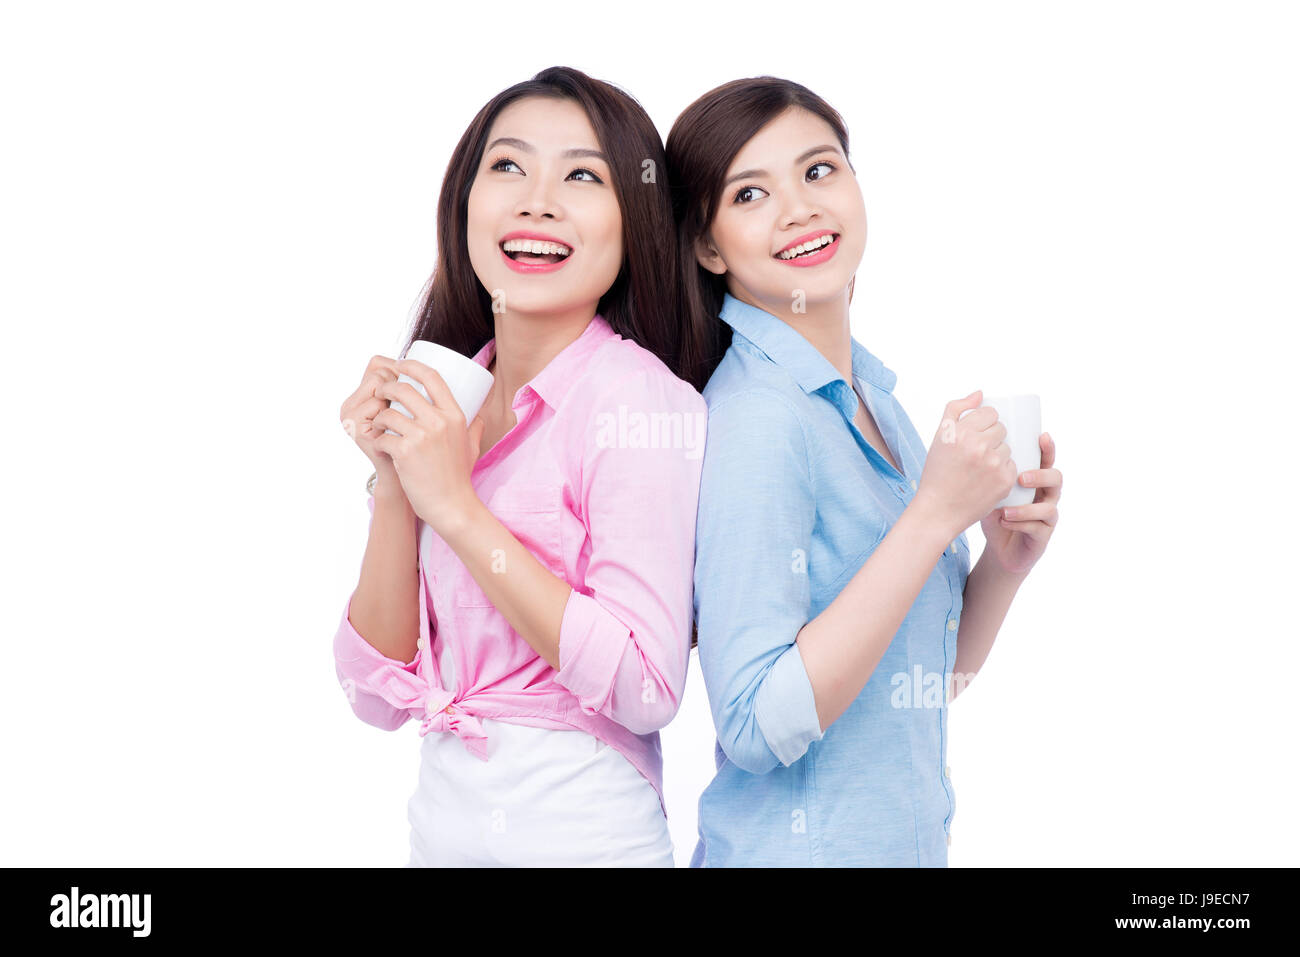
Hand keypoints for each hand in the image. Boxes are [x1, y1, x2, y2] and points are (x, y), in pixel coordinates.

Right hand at [339, 354, 403, 492]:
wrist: (408, 479)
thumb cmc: (412, 443)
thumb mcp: (405, 410)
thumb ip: (401, 387)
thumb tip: (409, 356)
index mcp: (358, 397)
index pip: (377, 364)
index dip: (398, 372)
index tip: (408, 395)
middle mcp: (349, 405)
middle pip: (380, 374)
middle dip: (399, 389)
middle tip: (404, 416)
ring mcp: (349, 417)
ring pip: (382, 388)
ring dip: (398, 405)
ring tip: (398, 427)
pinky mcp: (355, 429)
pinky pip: (382, 408)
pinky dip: (394, 420)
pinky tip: (393, 436)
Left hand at [371, 358, 487, 531]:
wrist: (451, 505)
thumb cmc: (459, 477)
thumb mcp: (472, 446)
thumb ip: (475, 428)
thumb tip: (479, 415)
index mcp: (455, 415)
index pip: (432, 377)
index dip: (411, 366)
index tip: (398, 365)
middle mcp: (439, 421)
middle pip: (404, 389)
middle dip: (386, 387)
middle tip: (379, 392)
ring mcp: (422, 436)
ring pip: (388, 413)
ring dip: (379, 417)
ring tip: (379, 425)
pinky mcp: (405, 452)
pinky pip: (382, 436)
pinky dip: (378, 440)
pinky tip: (382, 446)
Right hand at [914, 390, 1017, 536]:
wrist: (938, 510)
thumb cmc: (937, 473)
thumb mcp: (939, 437)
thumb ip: (956, 409)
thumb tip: (980, 394)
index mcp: (960, 432)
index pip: (990, 413)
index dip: (985, 422)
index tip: (977, 433)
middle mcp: (977, 446)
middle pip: (1001, 429)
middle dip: (992, 438)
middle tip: (977, 453)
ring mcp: (993, 464)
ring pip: (1007, 448)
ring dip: (998, 455)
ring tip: (980, 469)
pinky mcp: (1004, 481)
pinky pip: (1012, 466)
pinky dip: (1002, 472)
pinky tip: (986, 480)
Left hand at [979, 432, 1060, 574]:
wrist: (999, 549)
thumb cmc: (996, 513)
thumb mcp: (990, 490)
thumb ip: (990, 472)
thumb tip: (974, 446)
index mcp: (1036, 480)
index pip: (1046, 461)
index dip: (1048, 449)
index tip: (1042, 436)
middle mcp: (1046, 496)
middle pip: (1056, 479)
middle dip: (1041, 476)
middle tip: (1021, 477)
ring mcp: (1047, 517)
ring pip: (1049, 507)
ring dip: (1026, 507)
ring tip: (1006, 509)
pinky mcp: (1042, 536)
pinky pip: (1037, 528)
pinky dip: (1019, 524)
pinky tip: (1003, 521)